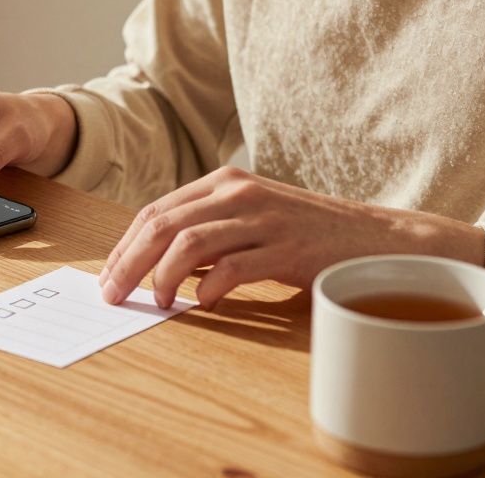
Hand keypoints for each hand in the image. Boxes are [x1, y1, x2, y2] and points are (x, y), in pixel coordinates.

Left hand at [97, 166, 484, 308]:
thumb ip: (208, 233)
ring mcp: (264, 217)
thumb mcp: (250, 221)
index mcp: (224, 182)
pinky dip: (210, 287)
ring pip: (191, 242)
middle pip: (163, 225)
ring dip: (163, 277)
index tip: (108, 277)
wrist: (377, 238)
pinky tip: (201, 303)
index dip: (124, 245)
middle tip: (113, 294)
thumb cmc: (307, 235)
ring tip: (157, 302)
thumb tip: (153, 267)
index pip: (156, 211)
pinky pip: (235, 267)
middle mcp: (239, 192)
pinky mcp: (289, 247)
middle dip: (129, 262)